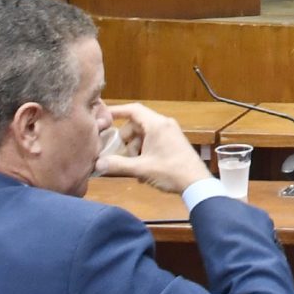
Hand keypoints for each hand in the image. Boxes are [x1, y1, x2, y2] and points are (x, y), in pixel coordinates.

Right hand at [95, 102, 209, 196]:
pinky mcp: (172, 142)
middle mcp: (164, 124)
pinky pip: (151, 141)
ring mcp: (169, 132)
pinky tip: (143, 169)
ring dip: (135, 149)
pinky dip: (144, 152)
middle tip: (124, 156)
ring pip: (143, 135)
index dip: (116, 111)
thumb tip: (97, 163)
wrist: (196, 183)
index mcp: (157, 124)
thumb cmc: (170, 172)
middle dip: (126, 140)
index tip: (103, 117)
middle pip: (136, 124)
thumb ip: (117, 164)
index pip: (133, 110)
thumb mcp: (141, 169)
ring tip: (136, 167)